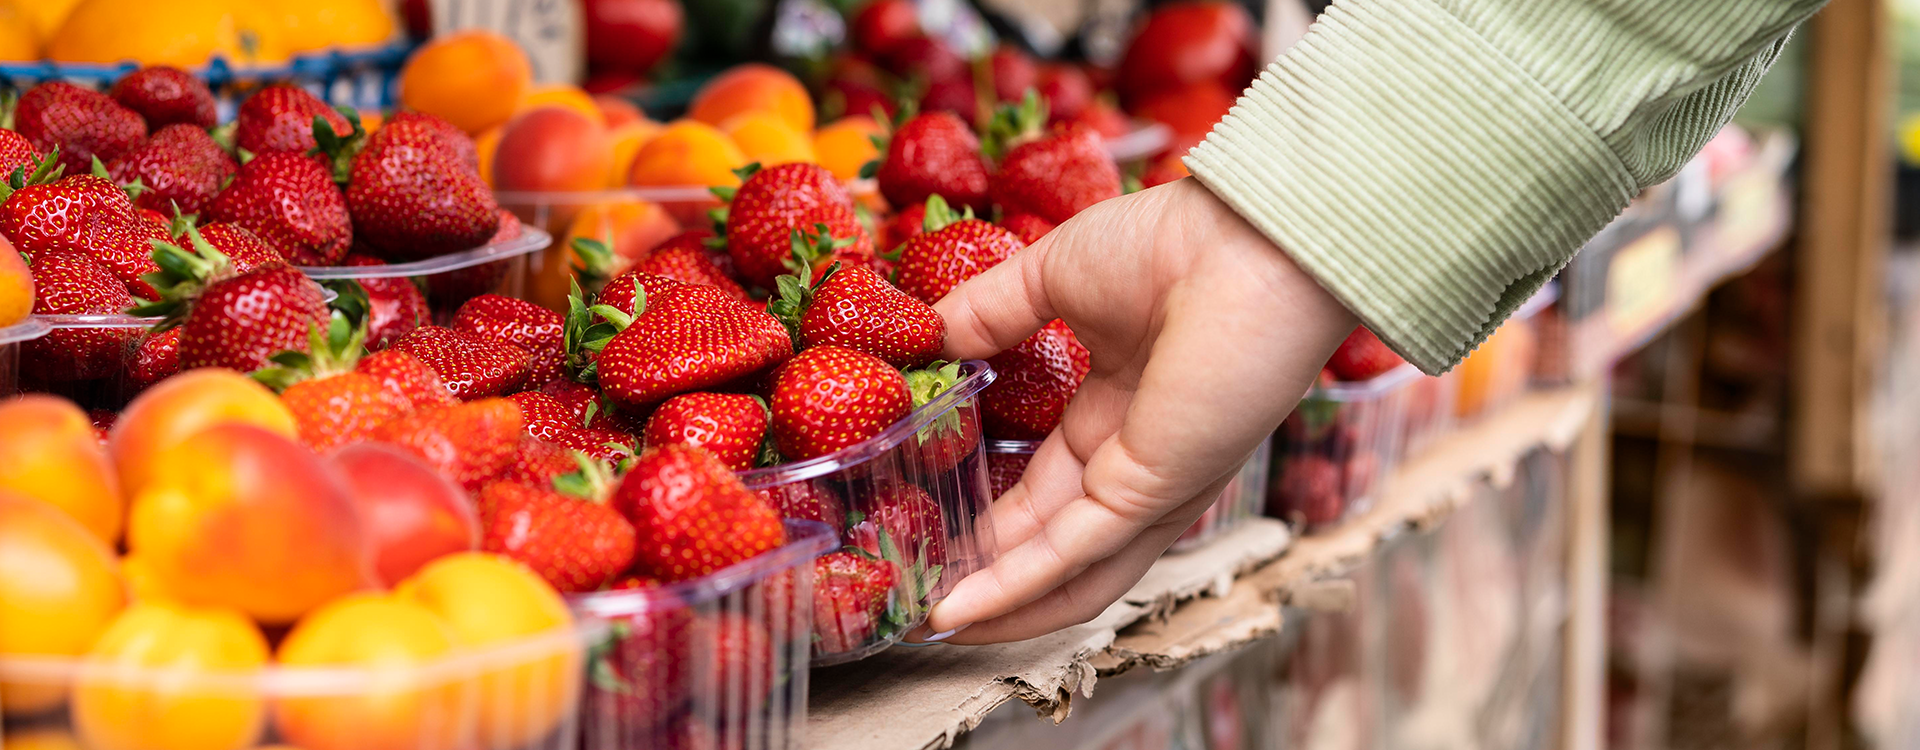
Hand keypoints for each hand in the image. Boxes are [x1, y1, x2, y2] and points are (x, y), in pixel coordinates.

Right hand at [924, 178, 1356, 643]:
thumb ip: (986, 312)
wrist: (1242, 239)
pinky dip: (1015, 588)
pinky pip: (1074, 556)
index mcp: (1121, 410)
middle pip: (1052, 544)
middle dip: (988, 574)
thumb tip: (923, 337)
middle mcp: (1137, 460)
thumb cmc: (1173, 243)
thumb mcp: (1051, 275)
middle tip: (920, 591)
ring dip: (1000, 605)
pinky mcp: (1152, 493)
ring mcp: (1149, 485)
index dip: (990, 516)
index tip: (930, 527)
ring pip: (1068, 573)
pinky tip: (960, 608)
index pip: (1047, 487)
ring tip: (934, 625)